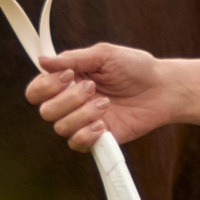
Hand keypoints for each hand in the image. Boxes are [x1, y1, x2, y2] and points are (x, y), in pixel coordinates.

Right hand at [24, 42, 178, 149]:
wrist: (162, 89)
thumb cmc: (135, 68)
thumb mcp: (104, 55)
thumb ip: (73, 58)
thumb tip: (42, 60)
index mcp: (67, 80)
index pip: (36, 90)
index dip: (45, 86)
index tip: (69, 75)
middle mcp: (70, 102)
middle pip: (45, 111)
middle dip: (68, 99)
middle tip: (93, 88)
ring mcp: (82, 121)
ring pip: (61, 128)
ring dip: (82, 114)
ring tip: (106, 103)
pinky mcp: (97, 138)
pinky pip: (76, 144)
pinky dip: (86, 135)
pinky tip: (102, 124)